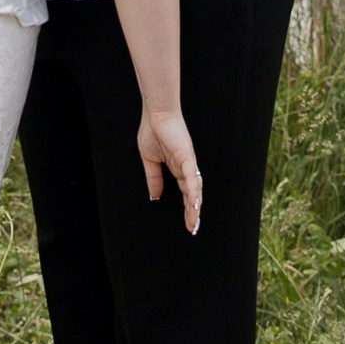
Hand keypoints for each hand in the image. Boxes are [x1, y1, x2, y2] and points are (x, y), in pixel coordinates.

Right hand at [138, 105, 202, 233]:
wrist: (156, 114)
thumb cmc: (153, 132)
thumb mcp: (149, 160)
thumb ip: (153, 178)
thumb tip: (154, 196)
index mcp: (177, 169)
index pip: (185, 193)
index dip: (187, 208)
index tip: (188, 224)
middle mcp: (186, 168)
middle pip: (192, 194)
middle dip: (193, 212)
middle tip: (193, 228)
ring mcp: (187, 162)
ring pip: (194, 188)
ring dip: (194, 205)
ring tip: (194, 220)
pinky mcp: (186, 156)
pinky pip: (191, 176)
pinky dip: (193, 189)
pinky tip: (195, 202)